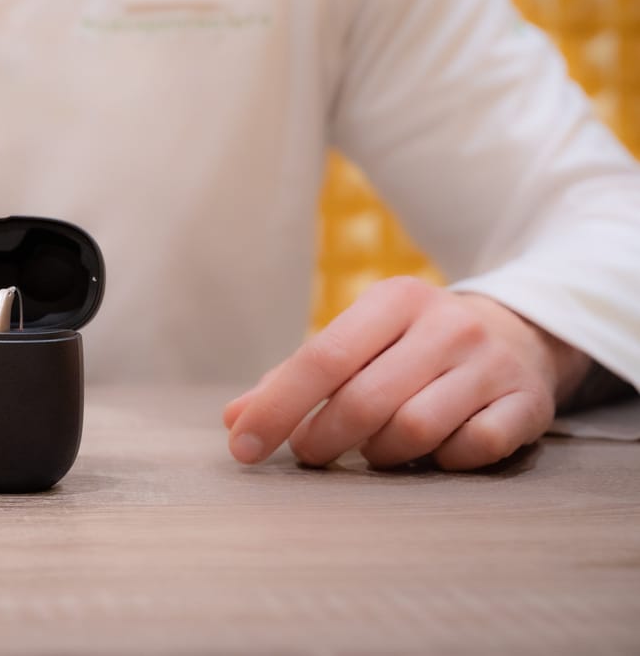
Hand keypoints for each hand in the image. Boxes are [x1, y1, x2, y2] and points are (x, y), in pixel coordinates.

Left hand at [223, 277, 590, 470]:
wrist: (518, 336)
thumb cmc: (409, 348)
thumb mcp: (357, 343)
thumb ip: (292, 379)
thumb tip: (233, 420)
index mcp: (394, 300)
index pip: (322, 358)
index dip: (277, 407)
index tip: (243, 447)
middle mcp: (446, 325)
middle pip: (364, 401)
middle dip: (323, 439)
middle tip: (311, 452)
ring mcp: (491, 364)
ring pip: (415, 430)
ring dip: (382, 454)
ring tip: (374, 448)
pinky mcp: (526, 403)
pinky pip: (472, 450)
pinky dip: (442, 461)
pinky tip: (433, 452)